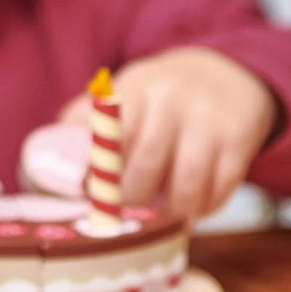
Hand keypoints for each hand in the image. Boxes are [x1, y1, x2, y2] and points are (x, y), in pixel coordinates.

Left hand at [59, 48, 278, 219]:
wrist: (228, 72)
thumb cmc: (164, 93)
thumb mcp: (127, 90)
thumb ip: (89, 116)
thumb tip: (51, 150)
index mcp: (136, 87)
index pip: (109, 134)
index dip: (98, 174)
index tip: (90, 197)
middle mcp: (172, 100)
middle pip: (145, 165)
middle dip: (131, 200)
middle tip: (124, 215)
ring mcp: (208, 120)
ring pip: (186, 183)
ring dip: (171, 212)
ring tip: (160, 219)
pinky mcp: (239, 140)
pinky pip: (221, 188)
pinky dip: (204, 208)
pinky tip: (192, 209)